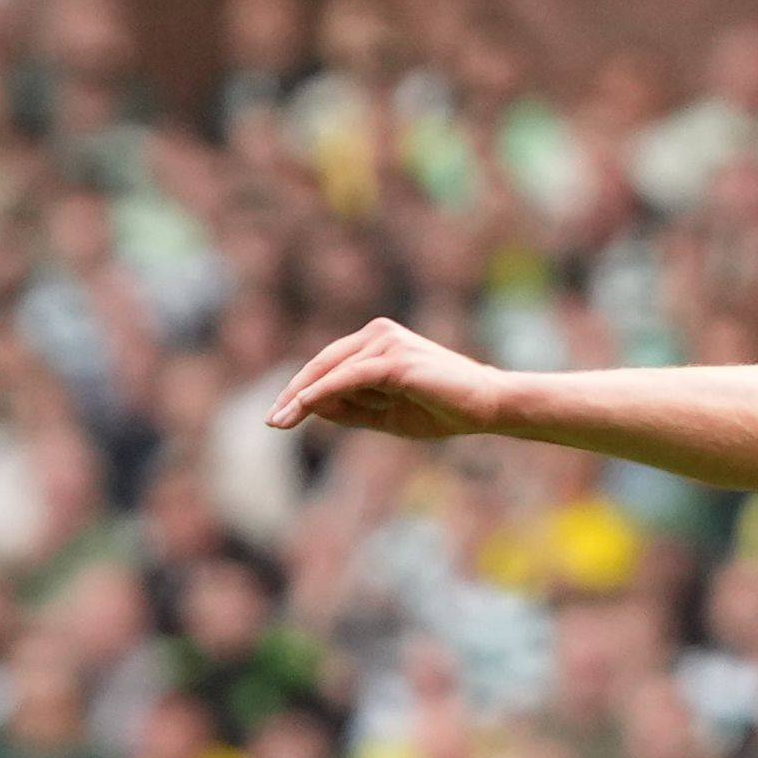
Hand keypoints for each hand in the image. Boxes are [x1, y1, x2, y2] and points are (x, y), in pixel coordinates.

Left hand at [265, 318, 503, 446]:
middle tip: (271, 422)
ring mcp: (388, 343)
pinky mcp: (396, 360)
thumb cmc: (440, 409)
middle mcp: (380, 335)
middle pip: (323, 363)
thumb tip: (309, 406)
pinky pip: (351, 377)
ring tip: (281, 422)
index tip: (280, 417)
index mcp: (377, 342)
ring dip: (304, 399)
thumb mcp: (385, 414)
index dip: (300, 390)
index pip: (328, 365)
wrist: (486, 406)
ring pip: (333, 372)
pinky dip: (325, 391)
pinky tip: (304, 405)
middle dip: (293, 393)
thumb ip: (350, 408)